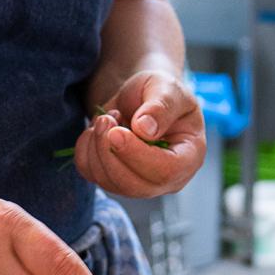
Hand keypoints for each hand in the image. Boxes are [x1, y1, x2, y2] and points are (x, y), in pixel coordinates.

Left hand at [74, 70, 205, 198]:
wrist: (140, 97)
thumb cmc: (160, 92)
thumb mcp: (166, 88)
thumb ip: (160, 107)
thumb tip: (145, 130)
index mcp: (189, 156)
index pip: (166, 171)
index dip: (138, 155)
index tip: (117, 131)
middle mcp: (168, 178)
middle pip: (135, 185)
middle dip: (111, 153)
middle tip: (105, 119)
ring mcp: (140, 183)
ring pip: (109, 182)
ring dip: (96, 147)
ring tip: (106, 118)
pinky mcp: (114, 180)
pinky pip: (91, 174)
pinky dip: (85, 150)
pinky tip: (96, 130)